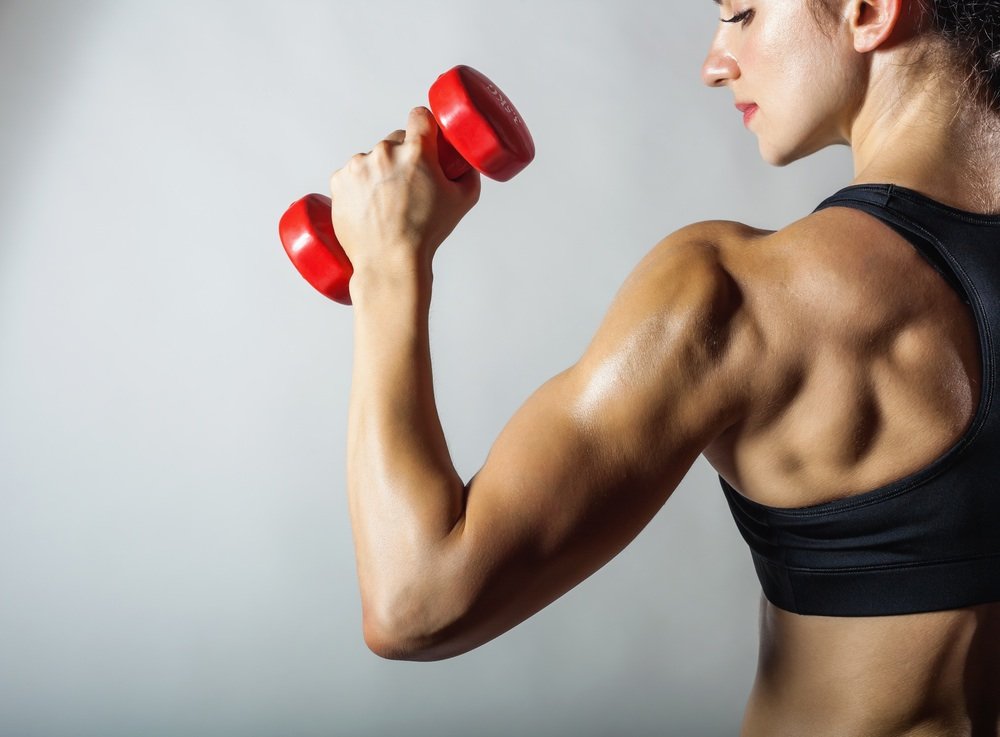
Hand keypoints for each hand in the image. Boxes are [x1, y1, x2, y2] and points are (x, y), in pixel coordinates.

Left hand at [328, 107, 481, 277]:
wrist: (389, 262)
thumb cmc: (424, 234)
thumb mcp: (462, 202)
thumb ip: (468, 175)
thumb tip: (465, 164)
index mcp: (416, 152)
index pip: (419, 116)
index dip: (424, 127)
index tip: (424, 137)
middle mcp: (384, 152)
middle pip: (395, 140)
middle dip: (403, 157)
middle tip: (408, 185)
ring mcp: (358, 166)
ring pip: (372, 159)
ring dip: (379, 173)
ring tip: (387, 203)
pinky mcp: (339, 181)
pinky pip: (351, 174)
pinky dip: (359, 186)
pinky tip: (370, 206)